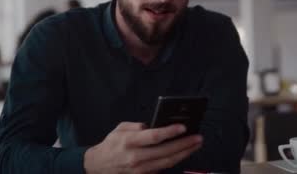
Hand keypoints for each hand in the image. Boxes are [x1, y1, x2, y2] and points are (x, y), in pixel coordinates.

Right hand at [83, 122, 202, 173]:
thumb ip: (137, 125)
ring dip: (184, 154)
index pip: (154, 136)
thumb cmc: (111, 145)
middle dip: (184, 144)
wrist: (99, 166)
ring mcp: (140, 169)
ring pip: (167, 162)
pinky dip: (174, 161)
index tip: (183, 127)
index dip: (170, 132)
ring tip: (195, 145)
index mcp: (129, 141)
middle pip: (165, 151)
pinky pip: (162, 169)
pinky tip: (183, 153)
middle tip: (198, 137)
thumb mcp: (120, 128)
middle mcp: (136, 156)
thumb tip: (154, 125)